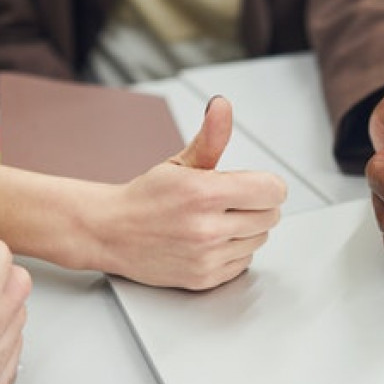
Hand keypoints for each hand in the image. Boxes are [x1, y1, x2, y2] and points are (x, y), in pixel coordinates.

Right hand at [99, 96, 286, 289]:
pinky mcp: (204, 278)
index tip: (255, 185)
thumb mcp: (180, 163)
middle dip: (257, 206)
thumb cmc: (146, 197)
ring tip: (216, 221)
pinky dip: (233, 252)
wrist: (110, 232)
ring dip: (246, 230)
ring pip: (259, 240)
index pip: (273, 191)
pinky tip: (211, 241)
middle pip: (271, 216)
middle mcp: (207, 228)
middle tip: (231, 202)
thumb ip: (211, 136)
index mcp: (205, 193)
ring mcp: (207, 256)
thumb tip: (222, 106)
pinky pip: (244, 262)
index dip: (268, 185)